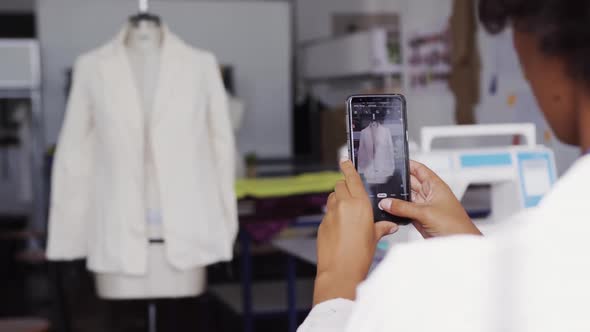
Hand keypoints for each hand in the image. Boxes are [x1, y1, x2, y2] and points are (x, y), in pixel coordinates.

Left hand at [314, 160, 398, 304]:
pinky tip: (340, 227)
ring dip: (338, 199)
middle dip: (344, 186)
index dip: (348, 167)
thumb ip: (381, 227)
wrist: (340, 270)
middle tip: (351, 194)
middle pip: (339, 185)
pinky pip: (328, 213)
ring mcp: (330, 214)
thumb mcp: (375, 238)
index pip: (351, 178)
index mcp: (359, 204)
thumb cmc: (359, 255)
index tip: (344, 161)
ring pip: (332, 198)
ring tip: (347, 212)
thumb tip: (389, 225)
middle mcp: (343, 205)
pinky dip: (333, 215)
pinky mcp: (322, 224)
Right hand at [379, 160, 481, 237]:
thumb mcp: (426, 212)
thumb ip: (404, 207)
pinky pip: (405, 212)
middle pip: (409, 183)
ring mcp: (423, 207)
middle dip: (398, 183)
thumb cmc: (455, 225)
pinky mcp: (419, 219)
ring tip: (383, 198)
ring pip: (406, 198)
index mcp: (435, 186)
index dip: (408, 164)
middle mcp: (429, 194)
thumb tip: (387, 202)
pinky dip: (397, 212)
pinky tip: (389, 211)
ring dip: (396, 199)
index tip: (394, 162)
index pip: (419, 169)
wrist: (460, 243)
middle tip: (383, 183)